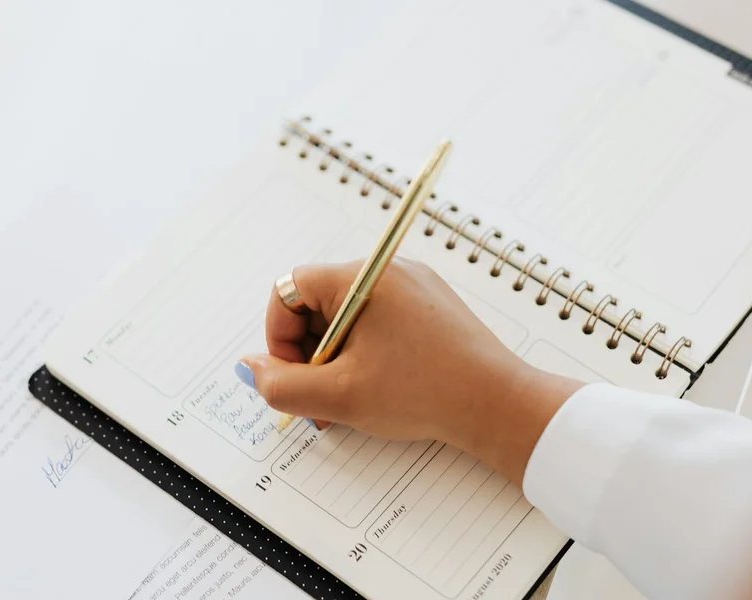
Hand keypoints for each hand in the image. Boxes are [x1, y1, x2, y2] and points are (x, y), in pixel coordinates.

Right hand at [237, 258, 582, 483]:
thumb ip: (282, 384)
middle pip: (317, 303)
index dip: (279, 335)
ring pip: (347, 317)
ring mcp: (413, 287)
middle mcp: (387, 271)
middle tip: (320, 397)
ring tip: (349, 399)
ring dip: (335, 358)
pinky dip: (365, 354)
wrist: (500, 407)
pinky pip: (378, 322)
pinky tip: (377, 390)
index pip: (289, 289)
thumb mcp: (339, 396)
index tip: (293, 375)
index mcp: (362, 278)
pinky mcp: (431, 308)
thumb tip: (251, 368)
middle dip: (308, 353)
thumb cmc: (426, 393)